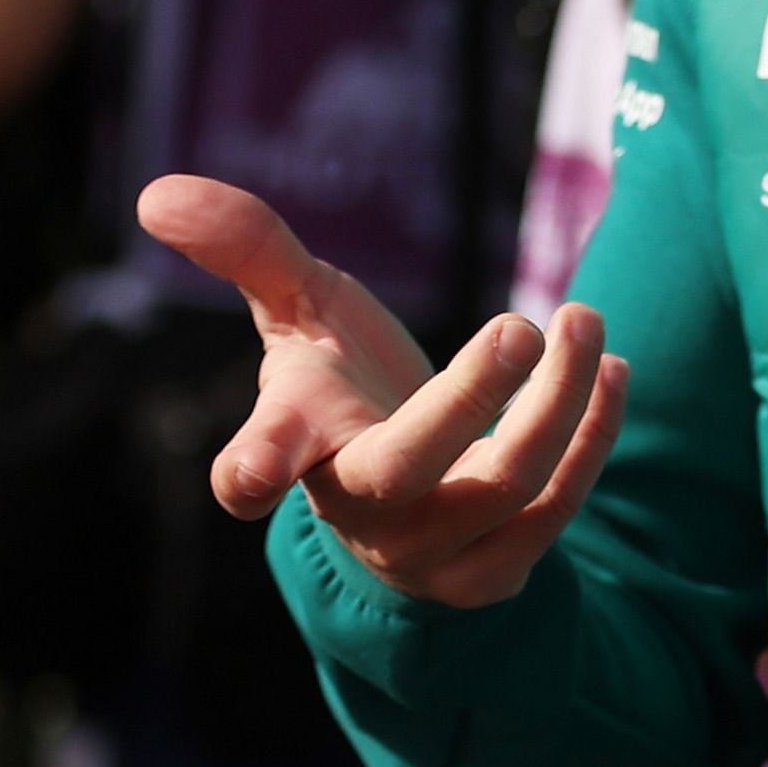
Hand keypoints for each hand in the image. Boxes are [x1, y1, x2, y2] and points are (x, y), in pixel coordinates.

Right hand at [139, 173, 627, 608]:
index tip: (248, 477)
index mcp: (297, 447)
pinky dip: (593, 434)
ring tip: (582, 318)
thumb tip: (157, 191)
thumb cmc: (340, 388)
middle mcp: (358, 512)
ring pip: (505, 485)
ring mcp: (426, 554)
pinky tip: (611, 369)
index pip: (256, 469)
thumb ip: (247, 248)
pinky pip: (557, 510)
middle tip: (519, 326)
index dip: (250, 471)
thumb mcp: (298, 312)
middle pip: (409, 466)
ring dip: (561, 399)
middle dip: (468, 398)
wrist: (402, 497)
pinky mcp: (492, 574)